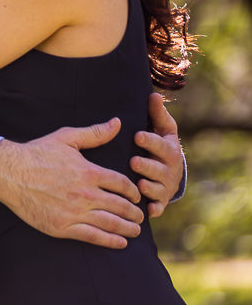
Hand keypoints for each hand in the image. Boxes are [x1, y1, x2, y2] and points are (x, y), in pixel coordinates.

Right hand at [0, 118, 143, 249]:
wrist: (8, 172)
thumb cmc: (36, 153)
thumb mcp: (66, 138)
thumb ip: (94, 133)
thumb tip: (117, 122)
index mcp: (89, 172)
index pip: (122, 185)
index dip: (133, 191)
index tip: (135, 196)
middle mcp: (86, 194)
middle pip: (121, 206)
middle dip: (134, 212)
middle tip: (140, 216)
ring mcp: (74, 212)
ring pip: (111, 223)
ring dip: (128, 228)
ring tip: (135, 230)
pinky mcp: (63, 226)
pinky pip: (94, 237)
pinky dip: (111, 241)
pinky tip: (121, 242)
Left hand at [133, 92, 183, 217]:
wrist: (169, 170)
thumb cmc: (160, 144)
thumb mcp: (161, 128)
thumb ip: (157, 114)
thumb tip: (153, 94)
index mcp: (169, 150)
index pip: (161, 145)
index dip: (150, 141)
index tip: (137, 136)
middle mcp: (170, 169)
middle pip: (160, 169)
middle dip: (148, 165)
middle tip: (134, 161)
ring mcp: (166, 186)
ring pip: (159, 189)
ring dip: (150, 187)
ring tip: (139, 184)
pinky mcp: (161, 201)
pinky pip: (158, 206)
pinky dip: (154, 208)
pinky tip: (148, 210)